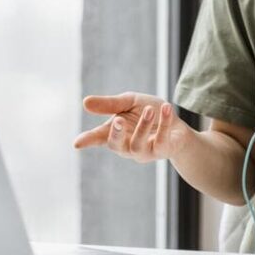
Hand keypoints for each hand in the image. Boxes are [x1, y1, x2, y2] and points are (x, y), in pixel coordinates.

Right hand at [72, 92, 192, 162]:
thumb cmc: (149, 113)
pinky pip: (162, 141)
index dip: (88, 140)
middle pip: (116, 146)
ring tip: (149, 109)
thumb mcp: (129, 103)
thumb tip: (85, 102)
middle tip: (118, 119)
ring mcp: (144, 151)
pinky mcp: (163, 151)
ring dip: (143, 126)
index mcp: (116, 133)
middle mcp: (127, 146)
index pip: (98, 137)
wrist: (177, 124)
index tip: (77, 143)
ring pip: (138, 145)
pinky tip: (166, 108)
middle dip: (116, 134)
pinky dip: (164, 123)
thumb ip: (110, 104)